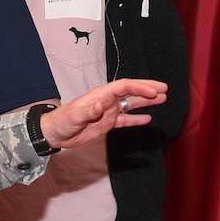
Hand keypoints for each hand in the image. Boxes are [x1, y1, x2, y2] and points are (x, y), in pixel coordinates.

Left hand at [39, 79, 168, 149]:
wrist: (54, 134)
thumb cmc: (62, 122)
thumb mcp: (74, 116)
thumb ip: (88, 111)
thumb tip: (102, 105)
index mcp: (101, 95)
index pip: (124, 87)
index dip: (140, 87)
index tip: (154, 91)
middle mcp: (107, 100)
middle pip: (131, 91)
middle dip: (147, 89)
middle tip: (164, 89)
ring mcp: (108, 111)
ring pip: (131, 103)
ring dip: (146, 101)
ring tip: (162, 99)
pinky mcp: (107, 123)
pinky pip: (125, 119)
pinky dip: (136, 119)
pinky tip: (148, 118)